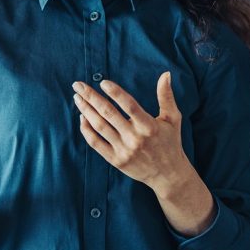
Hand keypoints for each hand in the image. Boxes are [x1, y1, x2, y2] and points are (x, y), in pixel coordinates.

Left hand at [72, 72, 188, 191]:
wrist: (168, 176)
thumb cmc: (170, 142)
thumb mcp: (172, 119)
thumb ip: (166, 96)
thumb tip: (166, 74)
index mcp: (149, 125)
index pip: (129, 105)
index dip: (115, 93)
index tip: (103, 82)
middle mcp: (135, 138)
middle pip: (108, 113)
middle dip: (91, 97)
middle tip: (78, 85)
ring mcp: (124, 150)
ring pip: (99, 126)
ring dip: (86, 110)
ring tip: (77, 98)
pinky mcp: (116, 160)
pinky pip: (96, 143)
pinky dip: (86, 130)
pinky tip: (82, 117)